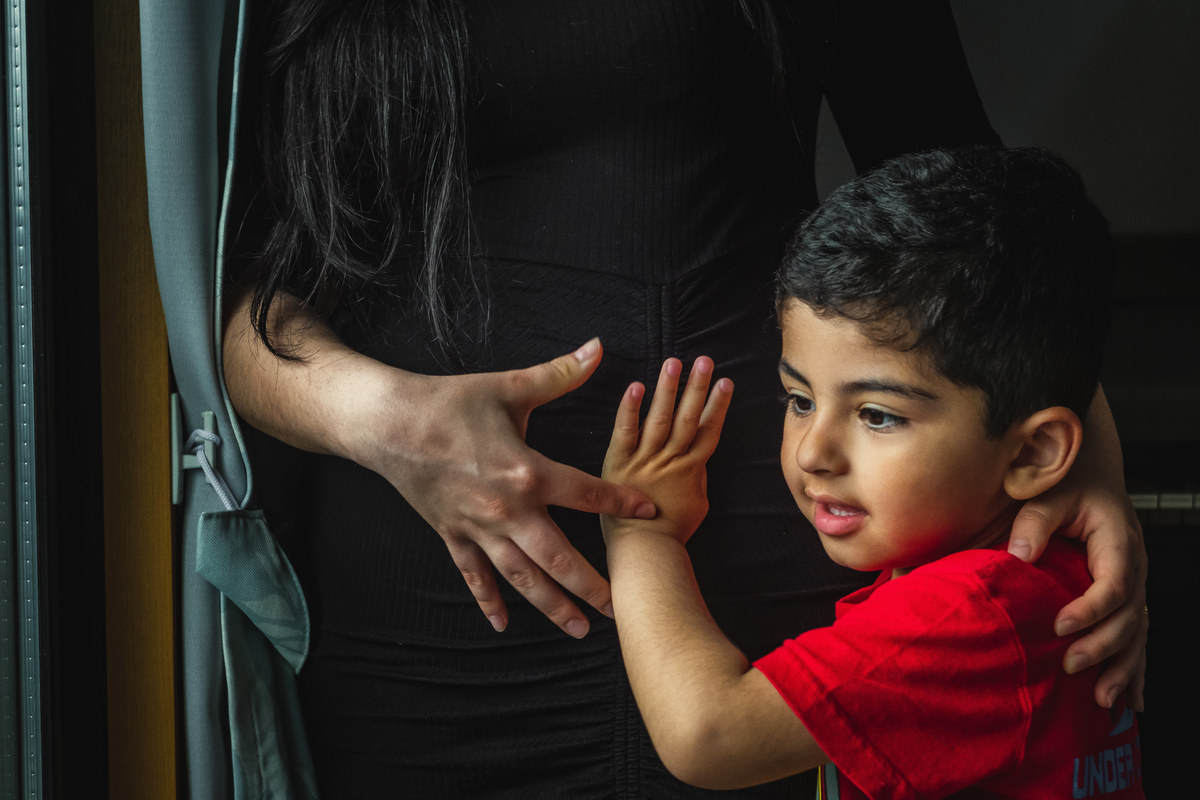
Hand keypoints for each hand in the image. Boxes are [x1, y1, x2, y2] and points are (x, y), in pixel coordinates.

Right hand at [355, 339, 657, 637]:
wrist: (387, 423)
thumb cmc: (449, 402)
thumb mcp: (509, 385)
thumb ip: (559, 374)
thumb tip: (598, 348)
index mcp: (527, 472)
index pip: (587, 493)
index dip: (621, 503)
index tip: (649, 514)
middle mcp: (506, 510)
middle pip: (559, 558)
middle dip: (592, 586)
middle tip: (621, 609)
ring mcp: (477, 528)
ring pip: (522, 578)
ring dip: (552, 606)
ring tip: (580, 628)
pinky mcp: (451, 535)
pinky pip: (473, 576)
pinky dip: (487, 601)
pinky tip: (502, 625)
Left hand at [601, 357, 732, 542]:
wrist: (646, 550)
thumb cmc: (672, 533)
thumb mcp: (697, 505)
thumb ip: (697, 479)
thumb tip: (698, 462)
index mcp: (691, 469)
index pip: (708, 429)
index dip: (718, 405)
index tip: (726, 382)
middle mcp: (671, 459)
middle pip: (688, 417)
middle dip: (698, 387)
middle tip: (705, 360)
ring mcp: (645, 459)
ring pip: (660, 418)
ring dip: (669, 388)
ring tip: (675, 362)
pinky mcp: (619, 463)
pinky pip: (625, 431)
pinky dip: (630, 408)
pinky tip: (636, 386)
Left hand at [1006, 389, 1146, 709]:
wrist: (1087, 470)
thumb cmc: (1066, 480)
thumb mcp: (1048, 493)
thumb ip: (1033, 522)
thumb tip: (1019, 556)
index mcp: (1117, 540)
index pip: (1113, 583)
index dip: (1091, 609)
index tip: (1060, 626)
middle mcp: (1133, 565)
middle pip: (1130, 616)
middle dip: (1104, 646)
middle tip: (1072, 665)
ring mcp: (1133, 582)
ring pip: (1137, 633)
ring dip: (1123, 668)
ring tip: (1103, 701)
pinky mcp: (1125, 595)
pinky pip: (1135, 636)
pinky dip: (1133, 668)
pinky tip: (1131, 699)